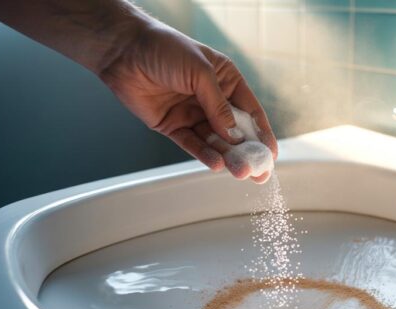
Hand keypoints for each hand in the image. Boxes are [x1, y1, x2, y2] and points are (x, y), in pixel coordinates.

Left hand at [99, 21, 276, 182]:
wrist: (124, 51)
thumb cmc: (165, 49)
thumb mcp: (200, 72)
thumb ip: (218, 105)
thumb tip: (233, 135)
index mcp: (226, 80)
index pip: (250, 111)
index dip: (262, 133)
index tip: (270, 153)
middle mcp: (211, 99)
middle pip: (235, 131)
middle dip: (247, 152)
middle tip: (258, 172)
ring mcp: (192, 114)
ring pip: (215, 141)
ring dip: (228, 157)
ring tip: (240, 172)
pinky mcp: (173, 126)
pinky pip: (192, 144)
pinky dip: (205, 155)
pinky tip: (217, 164)